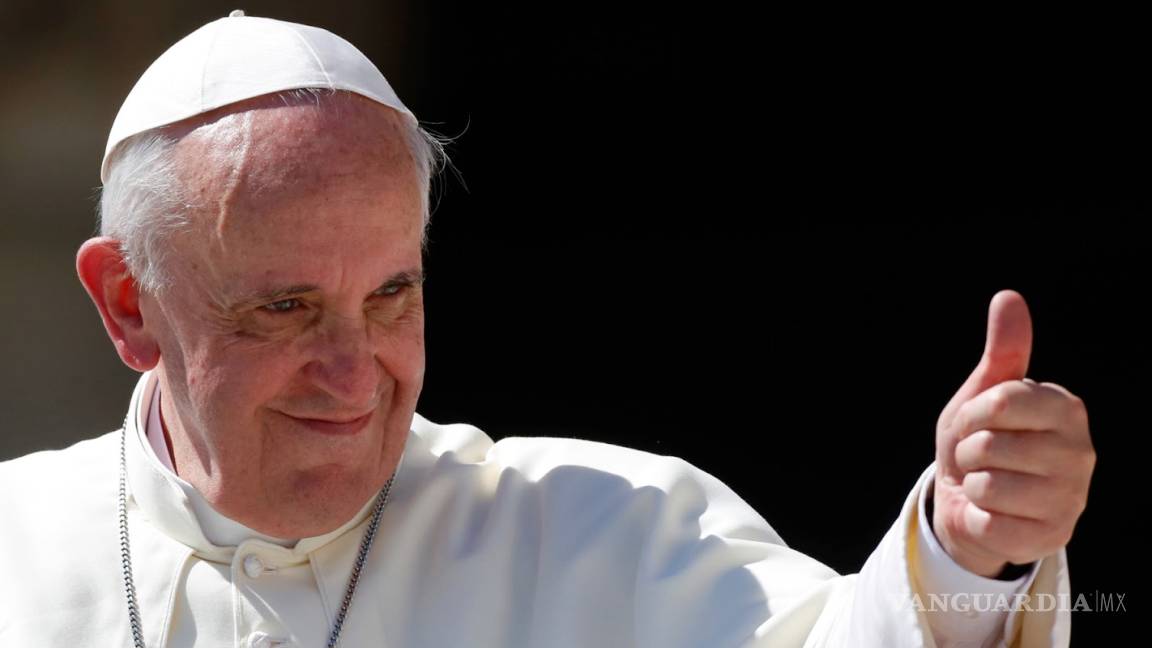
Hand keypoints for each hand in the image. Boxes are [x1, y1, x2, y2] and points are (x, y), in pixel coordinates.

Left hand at [932, 290, 1094, 577]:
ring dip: (972, 485)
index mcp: (1067, 408)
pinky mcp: (1053, 537)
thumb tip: (1008, 297)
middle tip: (979, 458)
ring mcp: (1071, 498)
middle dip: (968, 451)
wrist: (973, 500)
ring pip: (987, 485)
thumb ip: (1004, 350)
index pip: (1001, 401)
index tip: (975, 422)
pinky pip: (990, 523)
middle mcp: (1081, 452)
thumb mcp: (985, 393)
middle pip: (989, 444)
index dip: (971, 414)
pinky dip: (978, 519)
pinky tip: (995, 514)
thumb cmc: (982, 439)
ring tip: (987, 484)